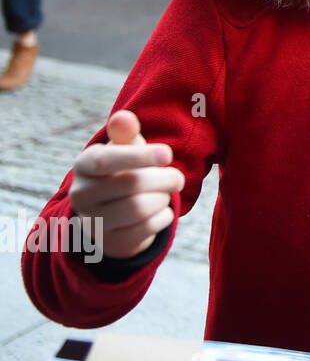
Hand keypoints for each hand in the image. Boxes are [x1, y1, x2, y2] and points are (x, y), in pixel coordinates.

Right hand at [68, 110, 183, 259]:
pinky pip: (148, 229)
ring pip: (140, 208)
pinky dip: (163, 217)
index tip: (168, 154)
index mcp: (84, 165)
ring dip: (163, 199)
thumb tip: (124, 117)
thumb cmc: (123, 170)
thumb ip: (125, 133)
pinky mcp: (111, 243)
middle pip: (132, 185)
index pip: (106, 160)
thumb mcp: (124, 149)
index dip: (139, 156)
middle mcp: (81, 195)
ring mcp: (93, 222)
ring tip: (165, 193)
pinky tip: (160, 211)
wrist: (113, 213)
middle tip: (177, 177)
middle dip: (164, 179)